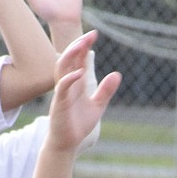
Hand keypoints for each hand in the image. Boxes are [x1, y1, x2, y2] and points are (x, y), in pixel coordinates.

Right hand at [48, 29, 119, 151]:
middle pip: (70, 58)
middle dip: (78, 45)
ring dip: (70, 55)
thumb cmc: (79, 124)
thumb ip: (106, 90)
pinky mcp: (59, 103)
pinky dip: (70, 78)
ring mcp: (62, 92)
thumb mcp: (98, 106)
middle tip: (90, 35)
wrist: (67, 143)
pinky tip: (80, 72)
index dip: (85, 46)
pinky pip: (62, 87)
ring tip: (81, 45)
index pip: (79, 59)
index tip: (94, 34)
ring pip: (62, 68)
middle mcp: (68, 84)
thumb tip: (117, 74)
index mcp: (76, 83)